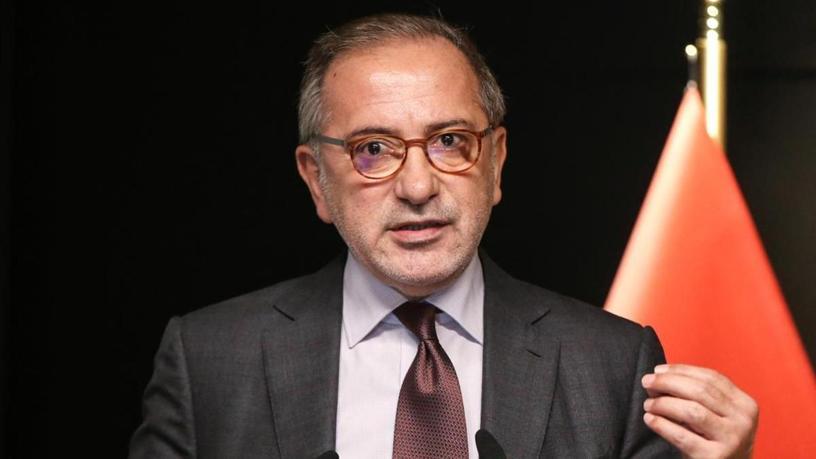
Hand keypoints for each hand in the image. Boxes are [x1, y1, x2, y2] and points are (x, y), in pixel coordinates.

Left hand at [641, 364, 757, 458]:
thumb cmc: (716, 440)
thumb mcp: (716, 415)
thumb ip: (697, 395)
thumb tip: (660, 376)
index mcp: (745, 404)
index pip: (711, 378)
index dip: (682, 370)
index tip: (659, 370)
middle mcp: (742, 421)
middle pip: (700, 391)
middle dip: (669, 382)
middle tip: (647, 382)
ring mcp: (731, 440)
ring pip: (691, 411)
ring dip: (664, 403)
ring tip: (649, 404)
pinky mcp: (714, 457)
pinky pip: (682, 436)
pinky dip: (662, 424)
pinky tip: (650, 419)